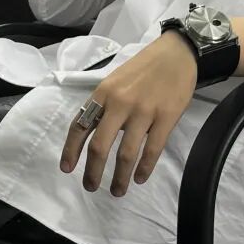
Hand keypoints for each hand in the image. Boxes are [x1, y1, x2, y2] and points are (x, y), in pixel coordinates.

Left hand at [58, 32, 198, 195]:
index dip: (71, 150)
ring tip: (118, 190)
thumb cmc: (143, 68)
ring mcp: (144, 111)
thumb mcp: (115, 80)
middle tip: (91, 187)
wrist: (177, 52)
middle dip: (93, 171)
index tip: (67, 169)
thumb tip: (90, 134)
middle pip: (100, 146)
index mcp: (103, 93)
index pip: (80, 125)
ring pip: (126, 153)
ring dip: (120, 177)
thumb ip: (103, 104)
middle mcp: (120, 103)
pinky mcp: (166, 117)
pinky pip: (152, 149)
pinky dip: (144, 168)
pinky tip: (140, 178)